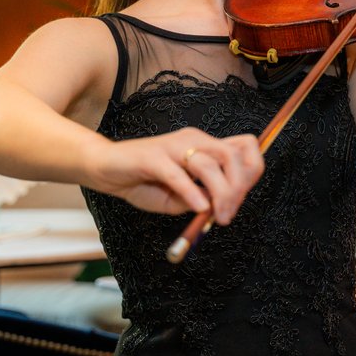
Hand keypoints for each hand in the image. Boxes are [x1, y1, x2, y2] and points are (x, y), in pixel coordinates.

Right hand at [83, 128, 263, 224]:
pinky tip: (199, 207)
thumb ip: (201, 199)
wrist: (105, 169)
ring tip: (218, 216)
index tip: (242, 200)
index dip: (251, 172)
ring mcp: (173, 146)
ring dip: (220, 193)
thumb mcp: (178, 197)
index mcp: (205, 145)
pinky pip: (178, 174)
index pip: (244, 148)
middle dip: (238, 187)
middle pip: (232, 156)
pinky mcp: (153, 157)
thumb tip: (221, 208)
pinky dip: (192, 191)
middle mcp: (194, 140)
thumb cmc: (143, 182)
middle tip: (229, 214)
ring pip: (209, 165)